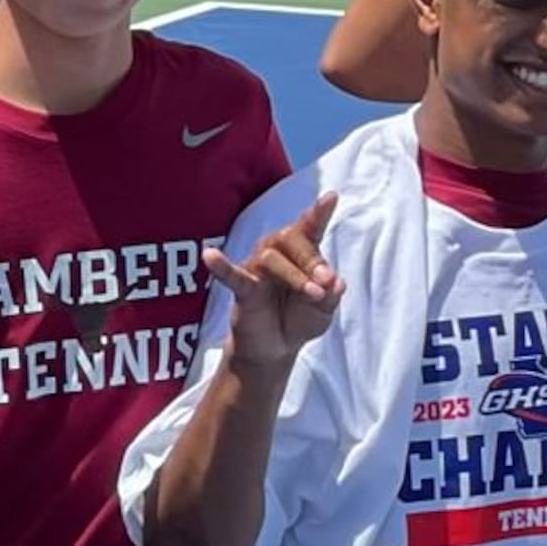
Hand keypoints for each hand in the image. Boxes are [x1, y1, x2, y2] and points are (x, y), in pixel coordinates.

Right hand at [205, 192, 344, 375]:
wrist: (277, 349)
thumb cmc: (300, 319)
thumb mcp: (324, 310)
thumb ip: (332, 295)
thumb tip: (336, 282)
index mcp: (302, 253)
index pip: (310, 228)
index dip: (319, 212)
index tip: (331, 196)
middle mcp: (277, 253)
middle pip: (291, 238)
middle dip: (312, 259)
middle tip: (326, 281)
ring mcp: (257, 269)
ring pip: (272, 258)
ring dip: (295, 276)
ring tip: (313, 294)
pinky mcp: (242, 289)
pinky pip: (231, 275)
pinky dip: (221, 266)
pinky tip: (210, 255)